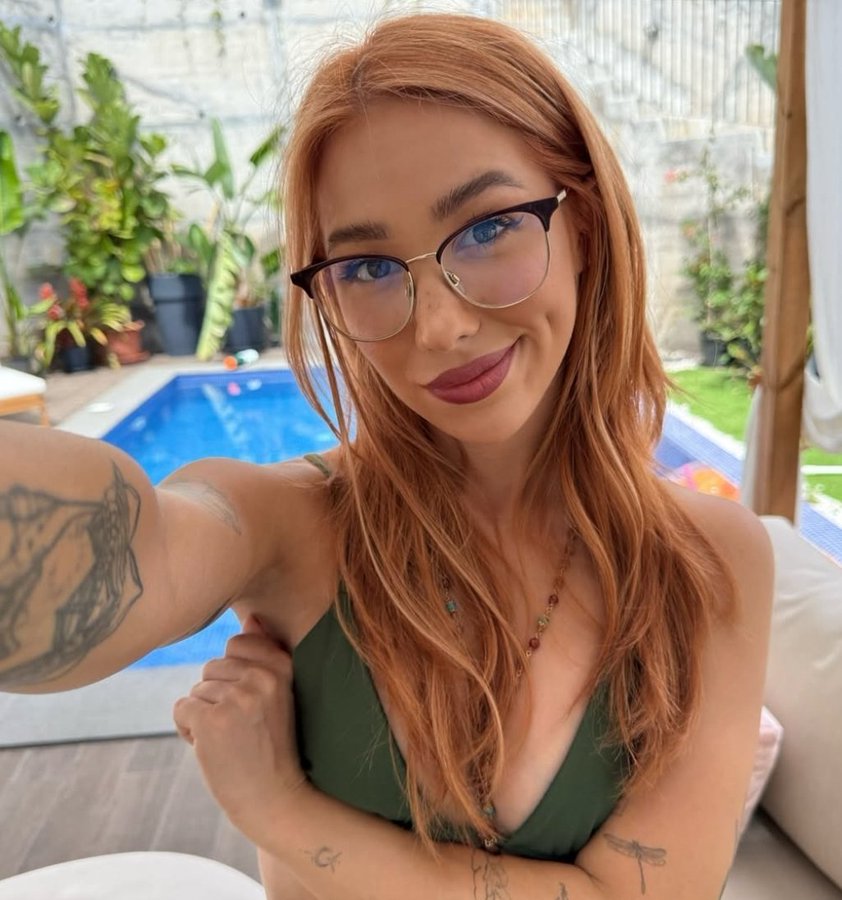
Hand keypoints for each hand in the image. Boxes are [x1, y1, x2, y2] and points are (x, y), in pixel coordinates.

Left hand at [173, 614, 307, 840]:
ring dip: (203, 715)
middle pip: (213, 667)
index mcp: (282, 666)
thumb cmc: (271, 744)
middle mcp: (261, 677)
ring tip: (229, 739)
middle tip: (241, 727)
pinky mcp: (211, 721)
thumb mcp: (278, 694)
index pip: (238, 644)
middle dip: (217, 696)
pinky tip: (212, 748)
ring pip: (197, 689)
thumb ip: (264, 655)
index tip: (252, 703)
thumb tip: (250, 618)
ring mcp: (236, 698)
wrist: (273, 797)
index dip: (234, 675)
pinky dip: (188, 730)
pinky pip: (182, 708)